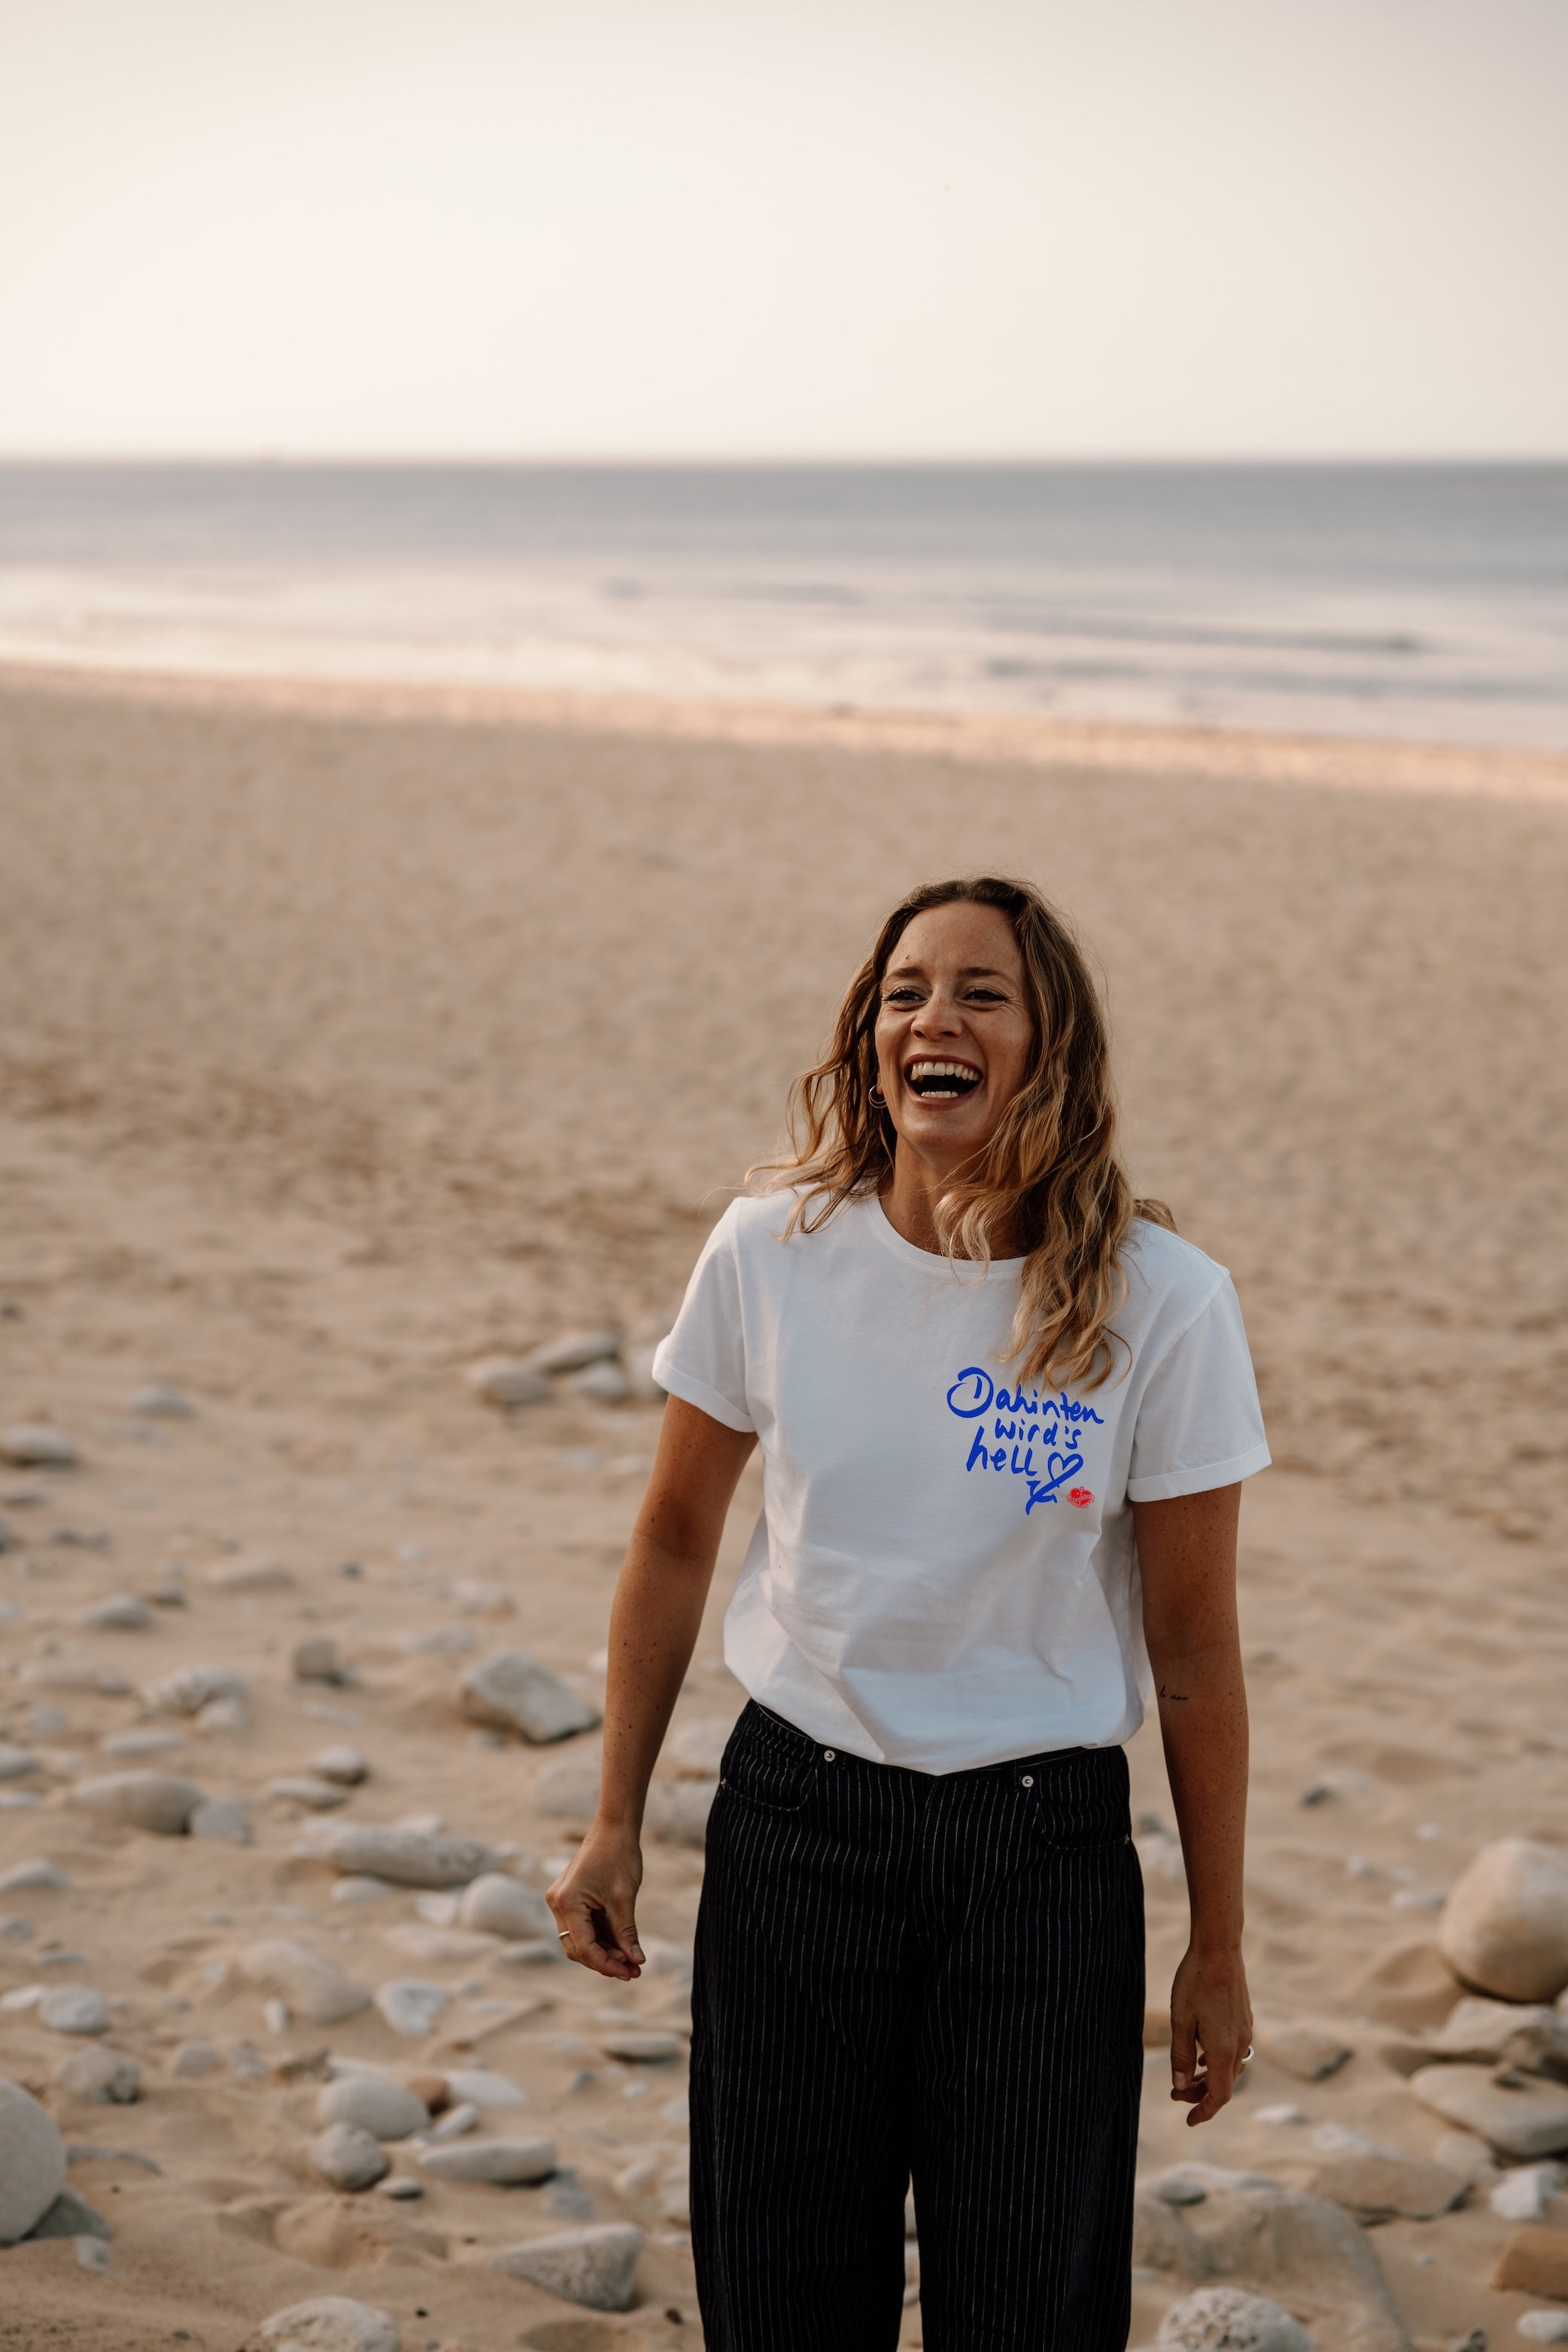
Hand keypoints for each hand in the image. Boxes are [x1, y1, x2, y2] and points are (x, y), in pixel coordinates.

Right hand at [546, 1821, 645, 1979]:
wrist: (615, 1827)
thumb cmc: (619, 1856)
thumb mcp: (624, 1898)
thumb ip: (627, 1932)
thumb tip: (637, 1962)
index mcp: (567, 1902)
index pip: (584, 1946)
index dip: (607, 1964)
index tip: (630, 1973)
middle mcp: (558, 1903)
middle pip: (578, 1947)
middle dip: (605, 1961)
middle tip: (633, 1971)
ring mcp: (562, 1901)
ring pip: (580, 1940)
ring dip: (605, 1952)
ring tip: (632, 1962)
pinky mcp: (571, 1899)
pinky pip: (584, 1927)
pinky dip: (602, 1938)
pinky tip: (623, 1947)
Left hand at [1169, 1940, 1251, 2125]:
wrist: (1219, 1948)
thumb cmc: (1195, 1983)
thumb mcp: (1180, 2021)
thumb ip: (1181, 2056)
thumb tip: (1180, 2087)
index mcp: (1224, 2050)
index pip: (1219, 2095)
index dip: (1204, 2111)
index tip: (1188, 2121)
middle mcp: (1240, 2044)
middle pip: (1224, 2084)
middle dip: (1201, 2095)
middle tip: (1175, 2095)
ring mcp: (1245, 2030)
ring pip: (1229, 2068)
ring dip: (1209, 2078)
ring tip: (1186, 2078)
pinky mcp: (1244, 2018)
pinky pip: (1233, 2051)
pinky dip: (1217, 2061)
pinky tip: (1202, 2054)